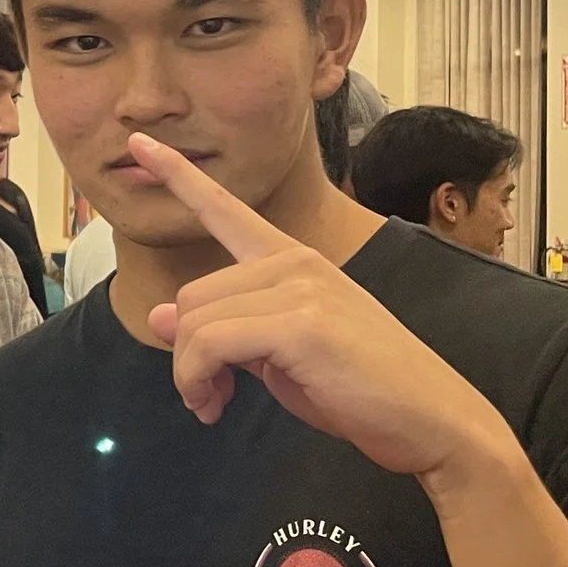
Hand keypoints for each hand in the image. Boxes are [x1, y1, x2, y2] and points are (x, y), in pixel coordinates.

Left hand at [130, 133, 516, 479]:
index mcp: (292, 260)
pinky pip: (209, 344)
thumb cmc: (358, 388)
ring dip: (189, 374)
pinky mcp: (302, 323)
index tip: (137, 145)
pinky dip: (197, 380)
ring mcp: (302, 287)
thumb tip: (160, 315)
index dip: (177, 176)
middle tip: (207, 396)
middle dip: (186, 354)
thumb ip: (225, 329)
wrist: (430, 421)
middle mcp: (295, 261)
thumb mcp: (278, 354)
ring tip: (214, 403)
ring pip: (194, 321)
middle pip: (191, 295)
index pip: (225, 210)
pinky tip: (216, 406)